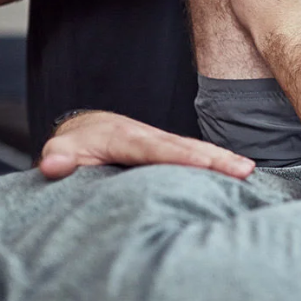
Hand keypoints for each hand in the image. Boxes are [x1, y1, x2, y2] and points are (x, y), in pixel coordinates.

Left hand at [39, 111, 255, 179]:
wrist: (86, 129)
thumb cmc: (74, 146)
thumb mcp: (60, 150)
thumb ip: (58, 157)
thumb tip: (52, 165)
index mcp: (124, 137)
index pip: (155, 149)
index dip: (180, 157)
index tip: (204, 164)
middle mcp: (147, 136)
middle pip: (185, 146)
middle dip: (215, 157)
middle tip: (243, 169)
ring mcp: (160, 141)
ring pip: (194, 148)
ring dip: (222, 158)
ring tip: (248, 170)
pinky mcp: (168, 149)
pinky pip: (194, 153)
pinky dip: (217, 160)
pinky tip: (238, 171)